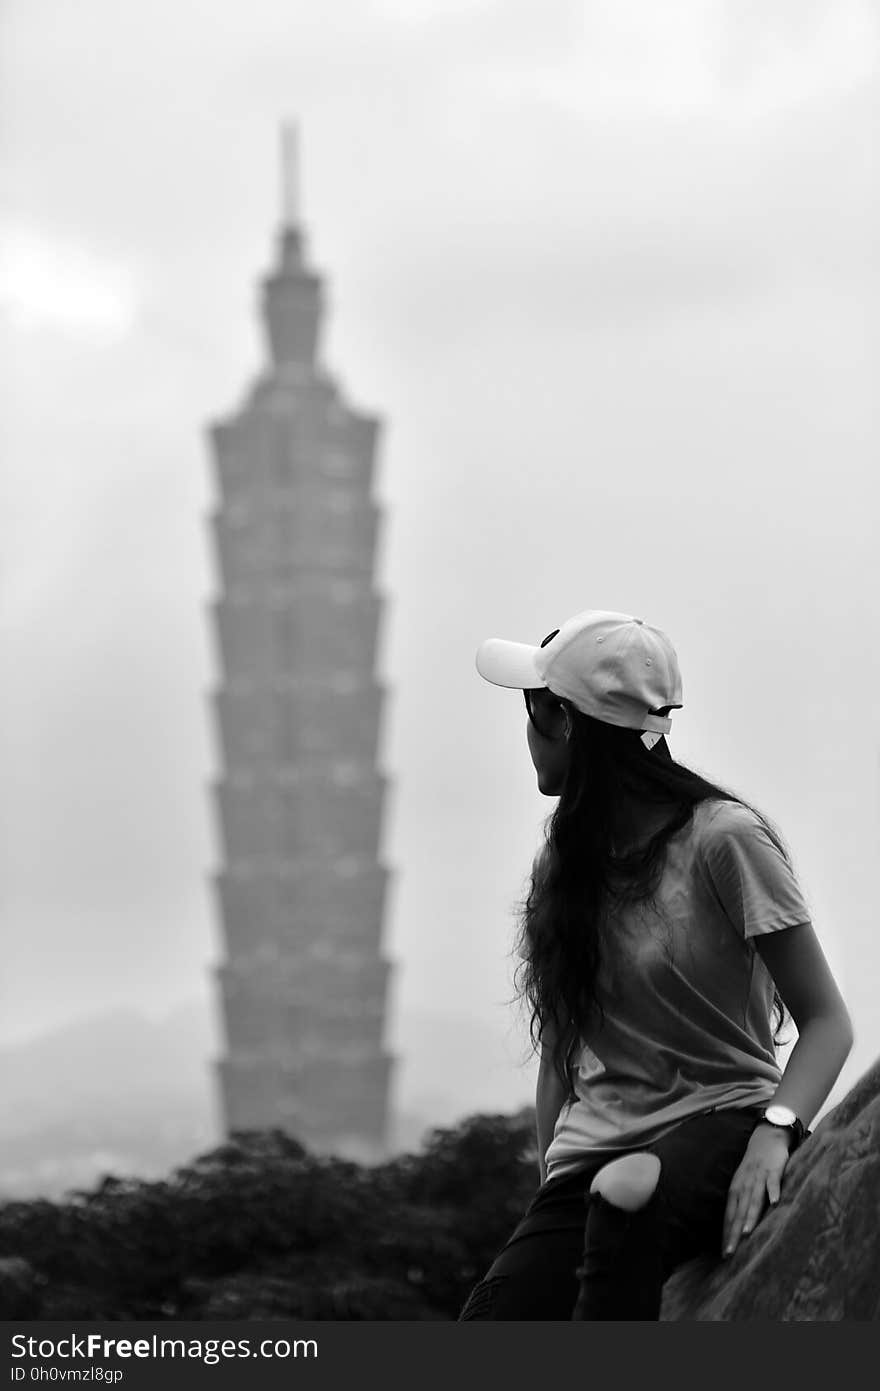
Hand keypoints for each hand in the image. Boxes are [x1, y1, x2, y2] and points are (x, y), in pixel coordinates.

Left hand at [721, 1124, 790, 1257]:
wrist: (765, 1139)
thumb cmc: (754, 1168)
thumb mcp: (743, 1185)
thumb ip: (741, 1205)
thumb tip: (736, 1229)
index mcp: (736, 1191)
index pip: (729, 1216)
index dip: (727, 1234)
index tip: (725, 1254)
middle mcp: (744, 1185)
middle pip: (739, 1212)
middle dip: (734, 1232)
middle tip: (731, 1252)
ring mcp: (758, 1177)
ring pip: (753, 1199)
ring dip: (750, 1215)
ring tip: (747, 1232)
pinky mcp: (773, 1170)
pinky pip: (773, 1181)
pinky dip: (773, 1191)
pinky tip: (775, 1202)